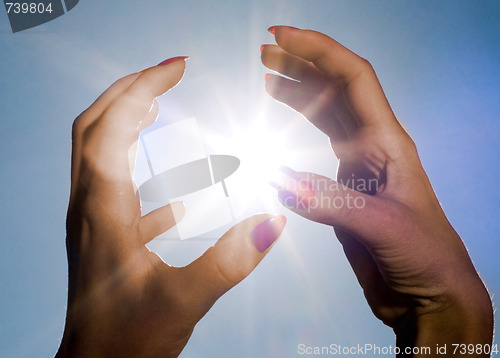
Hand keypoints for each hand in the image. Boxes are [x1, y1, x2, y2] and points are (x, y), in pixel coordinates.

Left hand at [56, 57, 285, 357]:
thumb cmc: (126, 340)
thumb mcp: (184, 299)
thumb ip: (231, 259)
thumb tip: (273, 220)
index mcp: (102, 208)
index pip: (112, 126)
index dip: (143, 89)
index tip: (178, 67)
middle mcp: (89, 205)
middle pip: (94, 126)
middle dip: (130, 92)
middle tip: (168, 75)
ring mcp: (93, 220)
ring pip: (101, 153)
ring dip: (128, 123)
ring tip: (161, 110)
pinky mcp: (105, 237)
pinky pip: (119, 190)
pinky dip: (143, 174)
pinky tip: (179, 195)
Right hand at [262, 26, 492, 354]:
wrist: (429, 296)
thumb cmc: (426, 257)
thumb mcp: (384, 227)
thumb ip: (331, 202)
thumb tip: (280, 181)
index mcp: (389, 143)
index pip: (353, 79)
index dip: (319, 52)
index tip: (283, 38)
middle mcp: (372, 147)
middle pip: (335, 90)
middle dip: (301, 64)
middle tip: (266, 51)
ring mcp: (357, 168)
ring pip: (324, 115)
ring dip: (297, 93)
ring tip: (268, 76)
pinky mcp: (342, 191)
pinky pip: (313, 151)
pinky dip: (293, 134)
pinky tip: (276, 128)